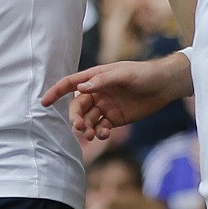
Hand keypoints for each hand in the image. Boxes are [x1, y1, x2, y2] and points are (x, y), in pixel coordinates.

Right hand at [41, 54, 190, 139]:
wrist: (164, 86)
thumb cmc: (143, 74)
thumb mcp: (123, 74)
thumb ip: (102, 81)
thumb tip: (79, 89)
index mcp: (96, 77)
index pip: (71, 84)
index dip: (56, 92)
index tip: (44, 103)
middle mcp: (97, 92)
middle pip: (77, 106)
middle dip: (75, 117)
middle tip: (79, 127)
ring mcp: (105, 106)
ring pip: (87, 119)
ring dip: (85, 127)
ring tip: (92, 134)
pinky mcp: (115, 118)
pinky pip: (100, 127)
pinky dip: (98, 132)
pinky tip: (104, 133)